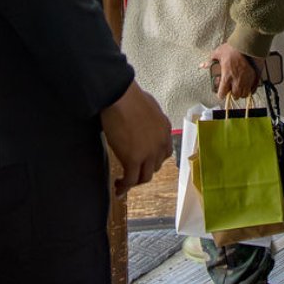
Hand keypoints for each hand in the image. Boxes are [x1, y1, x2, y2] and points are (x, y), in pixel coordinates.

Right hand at [100, 81, 171, 197]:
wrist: (120, 96)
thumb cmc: (129, 97)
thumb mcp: (148, 108)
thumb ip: (149, 120)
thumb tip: (140, 123)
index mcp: (165, 129)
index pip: (165, 153)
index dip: (154, 160)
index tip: (144, 162)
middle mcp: (161, 143)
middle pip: (155, 166)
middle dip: (144, 170)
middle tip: (131, 172)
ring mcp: (149, 152)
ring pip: (144, 177)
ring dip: (134, 181)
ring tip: (123, 182)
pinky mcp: (133, 158)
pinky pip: (130, 180)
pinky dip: (124, 186)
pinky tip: (118, 186)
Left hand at [202, 43, 262, 99]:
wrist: (247, 44)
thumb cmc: (232, 48)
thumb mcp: (218, 53)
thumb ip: (210, 62)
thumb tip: (203, 65)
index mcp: (227, 76)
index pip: (222, 93)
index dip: (220, 94)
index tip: (220, 93)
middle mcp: (237, 81)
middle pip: (234, 95)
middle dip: (232, 94)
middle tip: (230, 90)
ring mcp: (246, 80)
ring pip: (244, 94)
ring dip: (240, 93)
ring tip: (238, 89)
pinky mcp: (254, 77)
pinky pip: (252, 89)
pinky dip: (249, 90)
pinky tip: (247, 86)